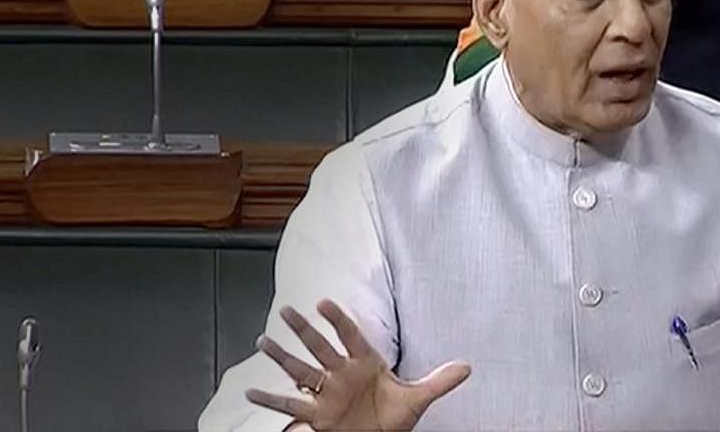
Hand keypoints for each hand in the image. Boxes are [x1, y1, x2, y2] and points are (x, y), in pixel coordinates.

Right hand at [245, 299, 469, 430]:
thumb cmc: (393, 416)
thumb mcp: (418, 398)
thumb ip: (440, 381)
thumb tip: (467, 366)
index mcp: (365, 363)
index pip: (350, 336)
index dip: (338, 320)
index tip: (324, 302)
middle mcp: (341, 374)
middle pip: (320, 347)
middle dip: (304, 330)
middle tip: (287, 310)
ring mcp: (326, 393)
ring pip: (301, 370)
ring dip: (283, 357)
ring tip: (263, 341)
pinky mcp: (318, 416)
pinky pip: (292, 405)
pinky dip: (272, 400)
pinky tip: (252, 392)